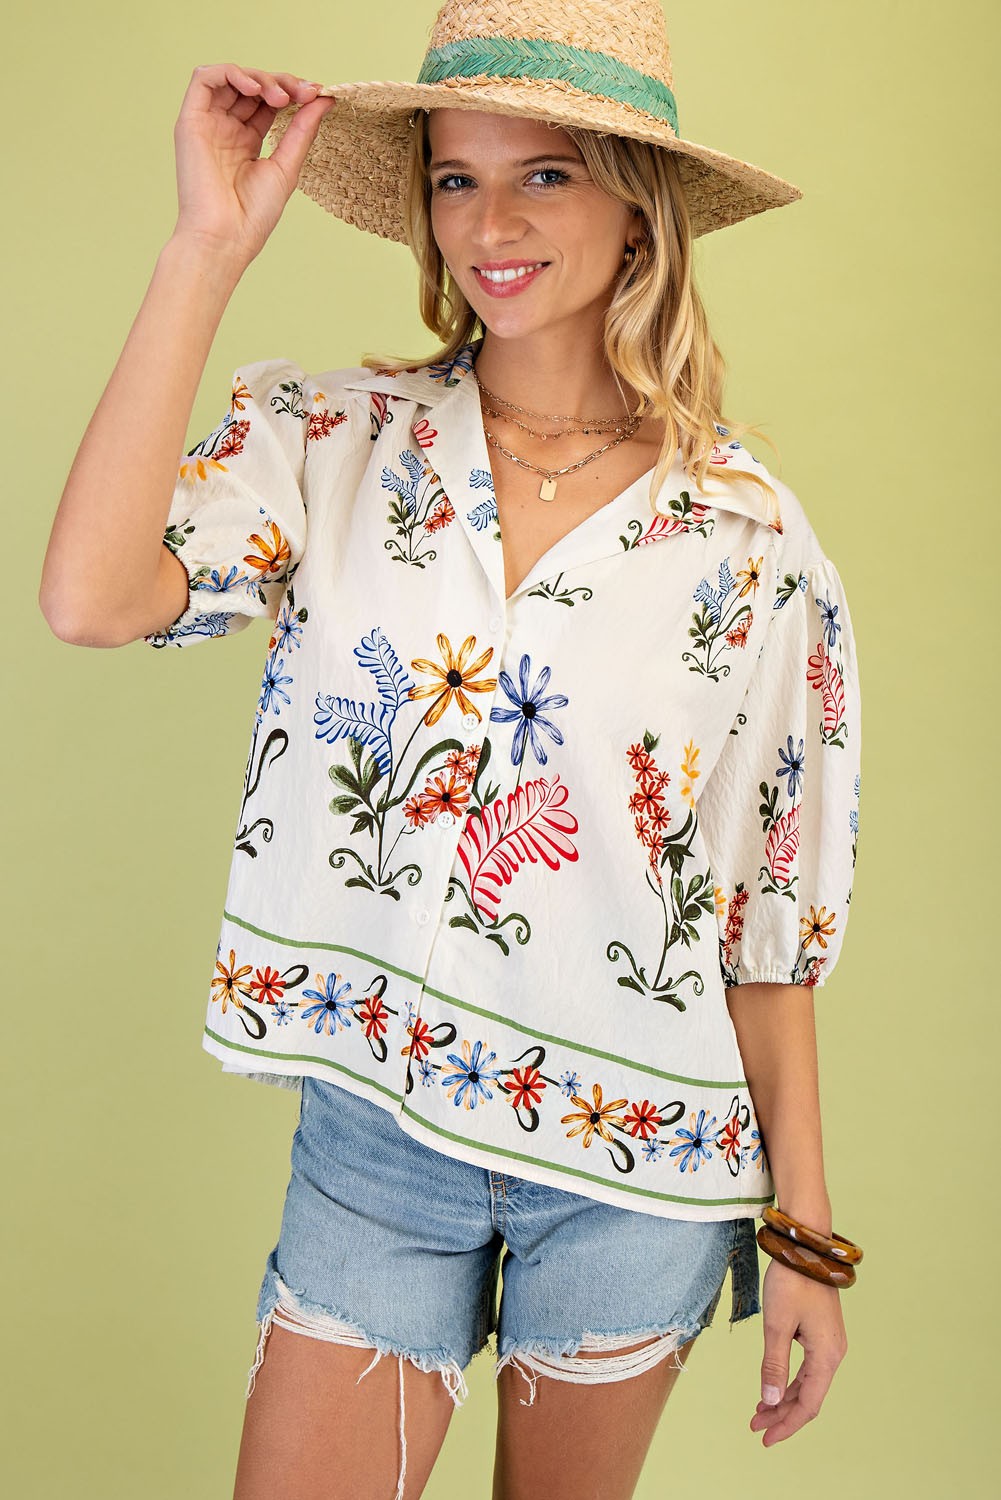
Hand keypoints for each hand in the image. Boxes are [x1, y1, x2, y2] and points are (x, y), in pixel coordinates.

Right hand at [171, 63, 334, 266]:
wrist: (225, 238)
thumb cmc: (253, 215)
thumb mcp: (287, 166)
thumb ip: (303, 130)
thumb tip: (325, 99)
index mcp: (245, 142)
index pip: (268, 102)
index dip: (292, 92)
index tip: (318, 95)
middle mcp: (225, 129)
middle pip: (251, 86)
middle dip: (281, 82)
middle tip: (304, 94)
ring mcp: (207, 124)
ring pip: (230, 77)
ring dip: (259, 77)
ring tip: (281, 96)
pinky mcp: (190, 121)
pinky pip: (204, 78)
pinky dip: (231, 73)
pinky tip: (256, 90)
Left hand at [750, 1257, 847, 1444]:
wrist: (805, 1247)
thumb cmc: (791, 1282)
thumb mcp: (777, 1325)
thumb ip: (774, 1365)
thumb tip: (770, 1401)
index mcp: (827, 1356)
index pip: (808, 1404)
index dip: (786, 1424)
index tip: (765, 1437)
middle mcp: (833, 1353)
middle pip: (808, 1396)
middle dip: (781, 1413)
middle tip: (755, 1426)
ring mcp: (828, 1343)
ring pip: (806, 1382)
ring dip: (783, 1398)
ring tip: (759, 1411)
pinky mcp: (820, 1333)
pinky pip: (806, 1367)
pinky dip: (788, 1380)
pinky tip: (772, 1386)